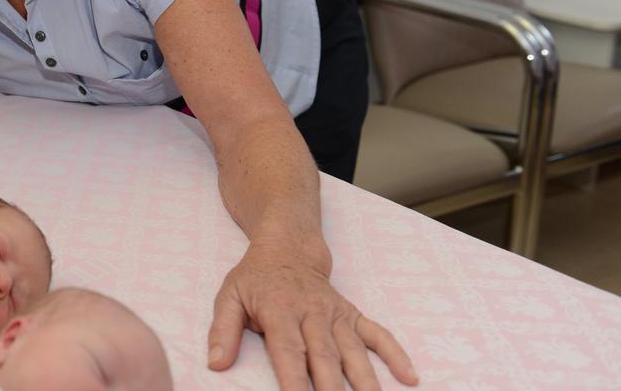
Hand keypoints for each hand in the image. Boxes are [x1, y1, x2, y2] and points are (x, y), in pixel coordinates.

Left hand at [208, 241, 417, 390]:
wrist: (288, 247)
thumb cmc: (255, 278)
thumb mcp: (229, 296)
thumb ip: (222, 331)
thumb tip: (215, 364)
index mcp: (280, 311)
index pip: (288, 352)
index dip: (294, 381)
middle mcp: (313, 314)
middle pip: (325, 358)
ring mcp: (336, 315)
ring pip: (354, 352)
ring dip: (367, 382)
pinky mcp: (353, 315)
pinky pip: (379, 335)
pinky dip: (395, 355)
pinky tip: (409, 378)